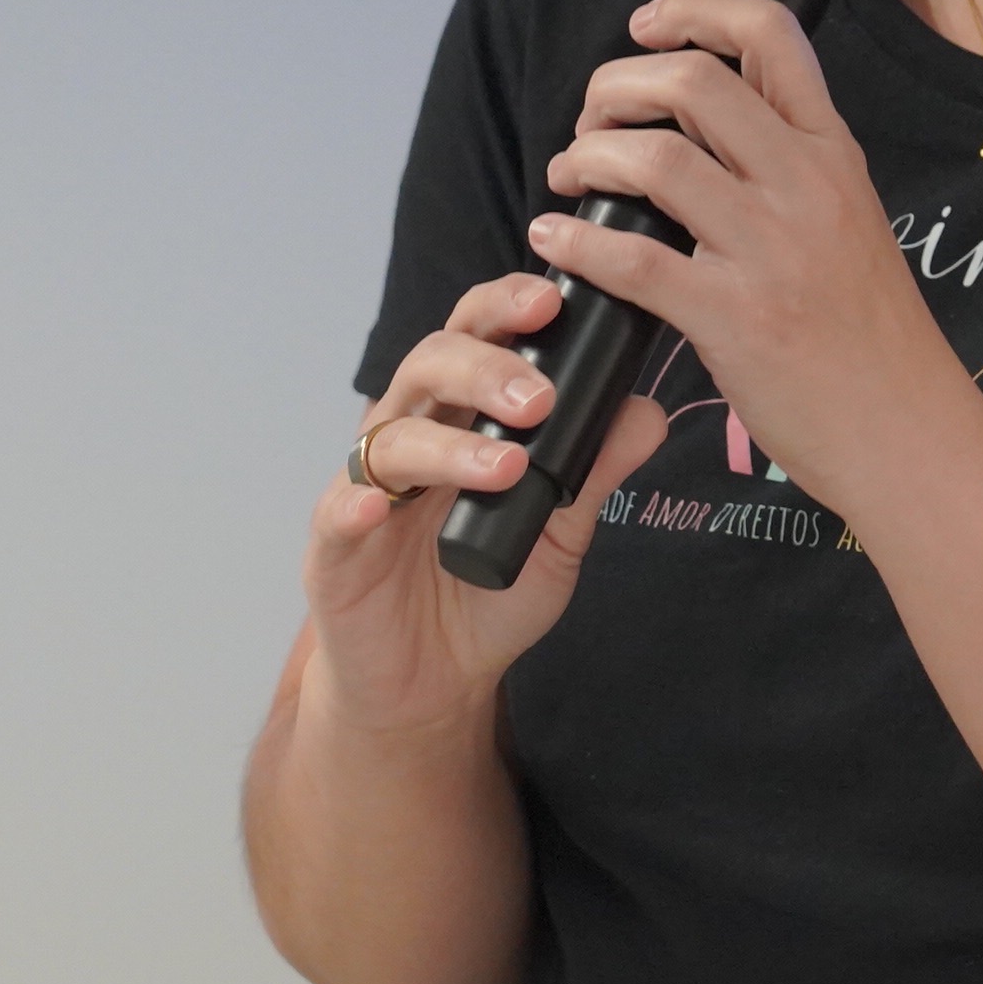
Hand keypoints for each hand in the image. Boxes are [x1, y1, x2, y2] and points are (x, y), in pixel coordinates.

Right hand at [301, 272, 668, 736]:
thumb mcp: (561, 532)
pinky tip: (384, 507)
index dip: (505, 306)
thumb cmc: (489, 593)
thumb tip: (648, 412)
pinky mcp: (334, 545)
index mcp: (460, 413)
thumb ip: (595, 471)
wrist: (435, 684)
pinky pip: (340, 510)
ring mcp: (369, 485)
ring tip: (506, 466)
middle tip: (539, 399)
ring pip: (394, 434)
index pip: (476, 334)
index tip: (553, 300)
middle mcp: (411, 431)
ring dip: (451, 444)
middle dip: (486, 367)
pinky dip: (360, 502)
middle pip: (431, 363)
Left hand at [527, 0, 962, 507]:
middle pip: (693, 81)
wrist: (908, 430)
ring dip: (589, 157)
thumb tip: (705, 134)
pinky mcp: (736, 318)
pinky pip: (634, 259)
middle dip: (616, 86)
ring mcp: (772, 250)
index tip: (646, 26)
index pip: (769, 35)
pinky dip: (578, 243)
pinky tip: (555, 242)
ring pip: (655, 159)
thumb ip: (791, 172)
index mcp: (834, 154)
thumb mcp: (852, 223)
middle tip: (591, 121)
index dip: (695, 9)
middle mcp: (806, 185)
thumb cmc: (873, 339)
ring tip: (570, 178)